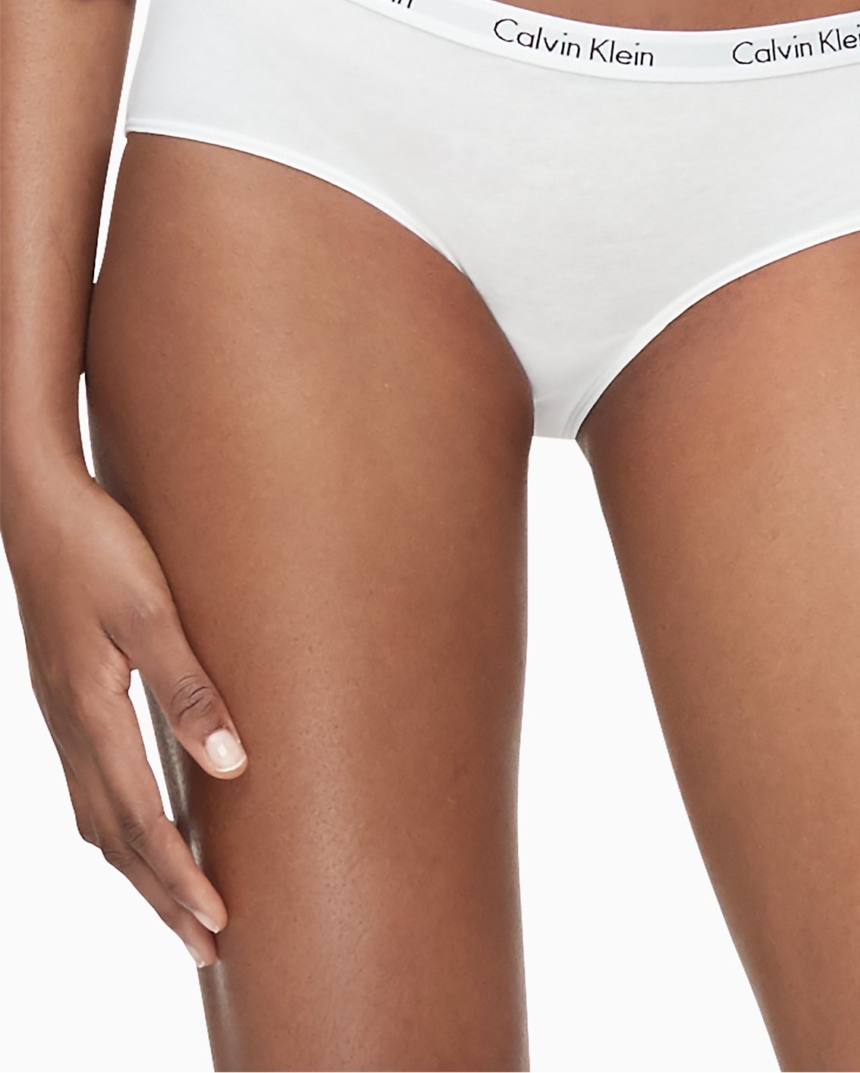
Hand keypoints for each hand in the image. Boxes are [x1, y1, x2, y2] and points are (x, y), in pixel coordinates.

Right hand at [4, 454, 247, 969]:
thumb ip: (189, 688)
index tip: (220, 924)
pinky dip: (116, 824)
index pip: (143, 822)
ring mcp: (61, 714)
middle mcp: (71, 728)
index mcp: (92, 716)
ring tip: (176, 902)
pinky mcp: (64, 696)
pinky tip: (135, 822)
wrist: (37, 504)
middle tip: (206, 946)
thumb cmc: (98, 549)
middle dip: (161, 895)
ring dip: (139, 866)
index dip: (181, 876)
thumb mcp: (151, 612)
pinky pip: (89, 784)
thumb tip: (233, 766)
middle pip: (116, 836)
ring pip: (98, 816)